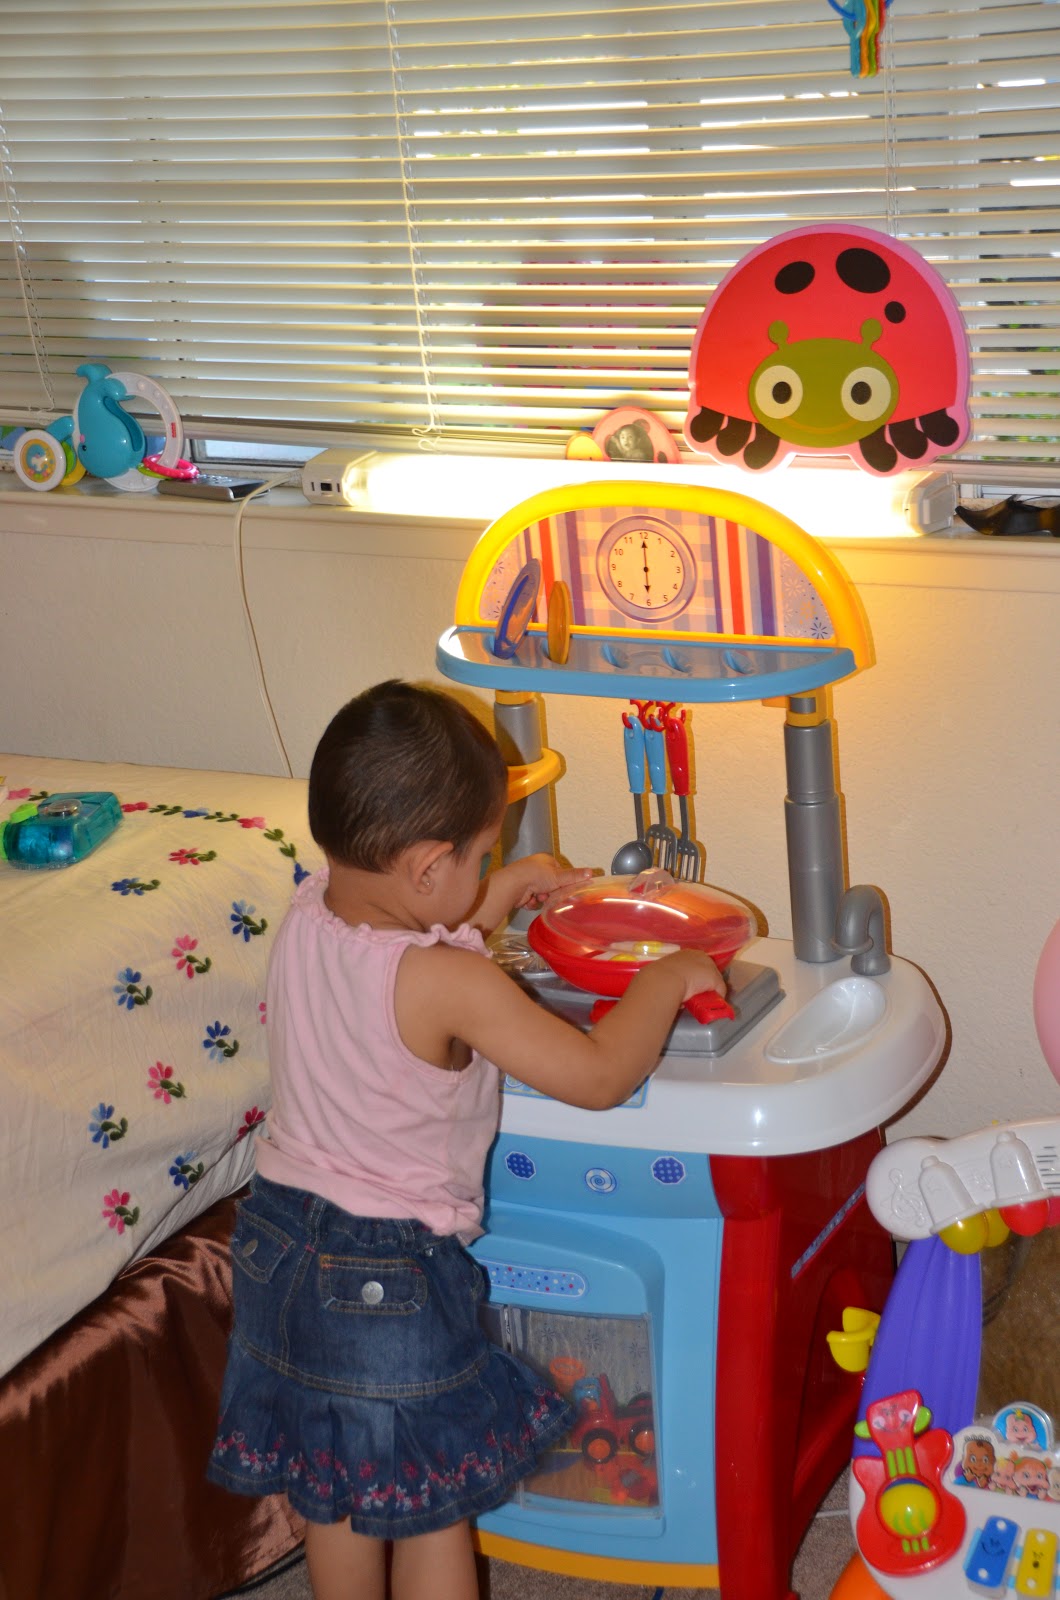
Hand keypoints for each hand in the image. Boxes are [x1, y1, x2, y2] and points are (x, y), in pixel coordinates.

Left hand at [471, 854, 593, 934]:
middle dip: (551, 892)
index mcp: (545, 860)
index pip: (559, 872)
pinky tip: (529, 901)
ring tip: (538, 897)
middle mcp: (535, 868)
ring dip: (541, 898)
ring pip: (542, 894)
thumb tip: (591, 871)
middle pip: (551, 885)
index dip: (562, 882)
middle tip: (550, 894)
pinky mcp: (520, 891)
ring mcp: (527, 880)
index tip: (563, 888)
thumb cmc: (536, 876)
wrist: (514, 885)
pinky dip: (532, 902)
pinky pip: (532, 900)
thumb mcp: (559, 876)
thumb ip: (575, 876)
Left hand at [656, 948, 725, 1004]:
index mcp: (702, 955)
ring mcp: (673, 962)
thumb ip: (720, 987)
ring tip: (689, 998)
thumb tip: (719, 996)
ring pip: (686, 977)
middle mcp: (688, 955)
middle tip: (702, 997)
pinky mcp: (663, 971)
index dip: (714, 982)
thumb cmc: (695, 976)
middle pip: (699, 972)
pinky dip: (677, 989)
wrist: (667, 979)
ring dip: (689, 987)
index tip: (714, 993)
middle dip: (701, 984)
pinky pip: (675, 982)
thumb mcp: (715, 981)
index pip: (712, 968)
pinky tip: (677, 996)